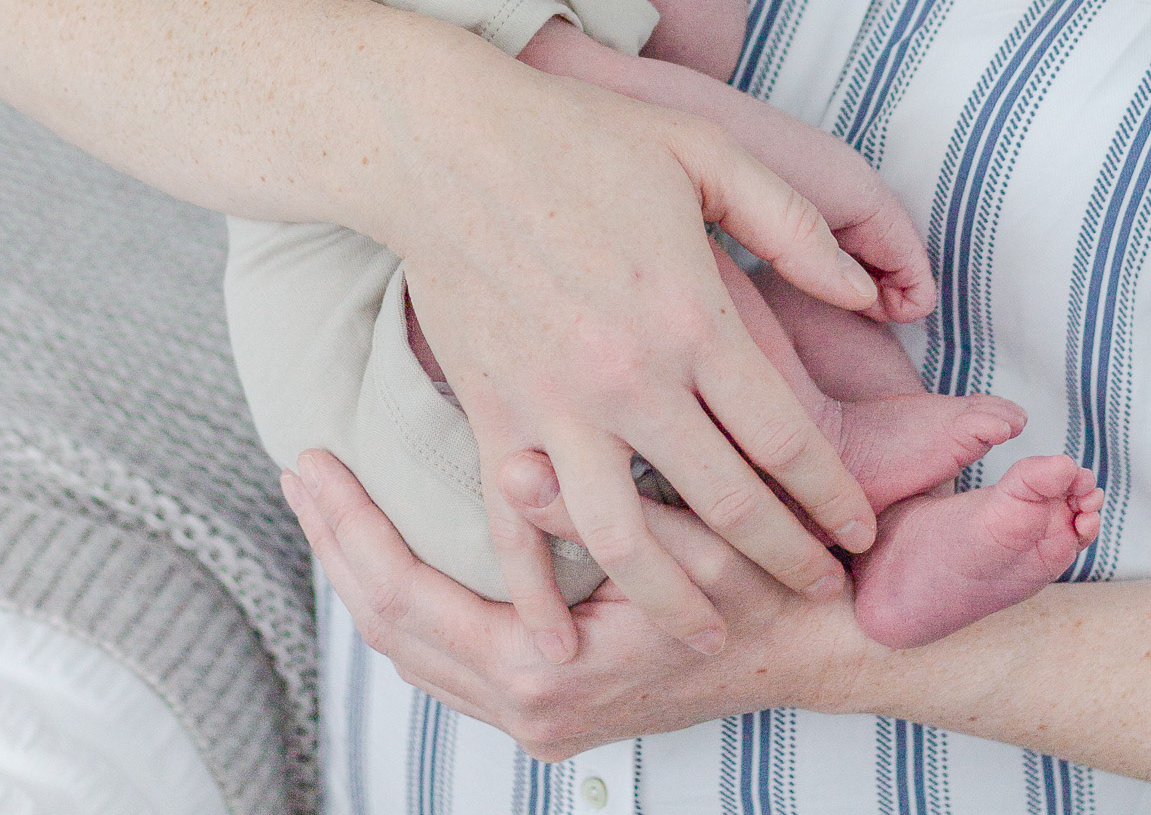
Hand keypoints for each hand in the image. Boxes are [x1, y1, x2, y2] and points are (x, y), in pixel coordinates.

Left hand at [281, 451, 873, 757]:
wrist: (826, 648)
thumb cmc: (771, 587)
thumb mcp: (702, 541)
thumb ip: (608, 513)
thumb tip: (515, 471)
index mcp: (552, 675)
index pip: (407, 603)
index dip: (353, 530)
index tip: (312, 463)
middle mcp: (532, 708)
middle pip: (391, 631)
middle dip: (339, 546)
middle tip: (300, 469)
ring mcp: (539, 711)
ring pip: (413, 649)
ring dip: (367, 570)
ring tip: (329, 499)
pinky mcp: (551, 695)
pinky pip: (447, 650)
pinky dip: (410, 595)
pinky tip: (399, 541)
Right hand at [397, 61, 882, 663]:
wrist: (444, 143)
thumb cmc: (583, 136)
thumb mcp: (709, 152)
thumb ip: (795, 226)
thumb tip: (869, 292)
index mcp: (693, 317)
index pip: (787, 441)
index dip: (835, 498)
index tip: (861, 533)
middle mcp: (631, 380)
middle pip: (726, 508)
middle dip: (786, 563)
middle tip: (820, 593)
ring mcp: (554, 408)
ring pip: (629, 547)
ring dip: (680, 604)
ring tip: (717, 635)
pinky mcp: (493, 417)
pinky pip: (515, 531)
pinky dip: (536, 597)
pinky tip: (561, 644)